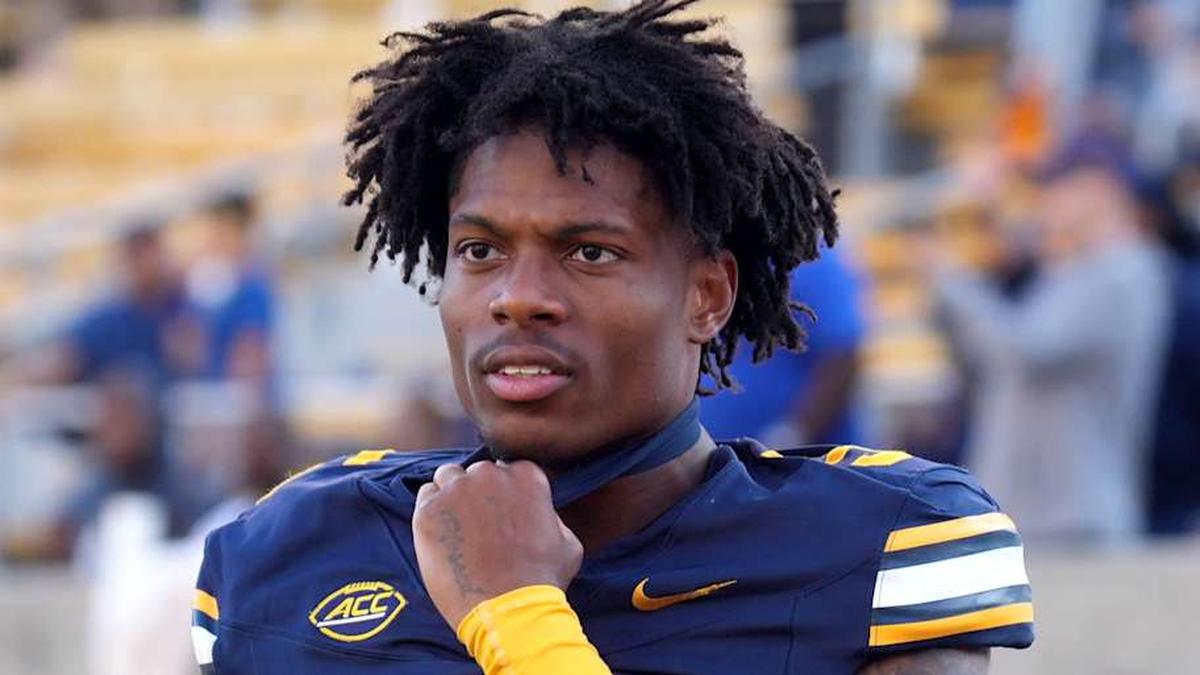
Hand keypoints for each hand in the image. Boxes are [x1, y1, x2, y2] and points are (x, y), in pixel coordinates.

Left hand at [412, 461, 583, 627]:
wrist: (509, 610)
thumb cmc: (542, 580)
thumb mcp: (567, 541)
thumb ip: (550, 515)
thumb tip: (540, 512)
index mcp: (526, 475)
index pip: (507, 468)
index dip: (503, 491)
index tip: (501, 511)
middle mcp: (490, 474)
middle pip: (476, 471)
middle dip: (477, 492)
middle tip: (478, 524)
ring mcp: (457, 490)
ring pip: (447, 477)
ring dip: (451, 495)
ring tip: (457, 527)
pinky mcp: (429, 510)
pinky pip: (425, 496)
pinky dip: (431, 511)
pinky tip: (441, 535)